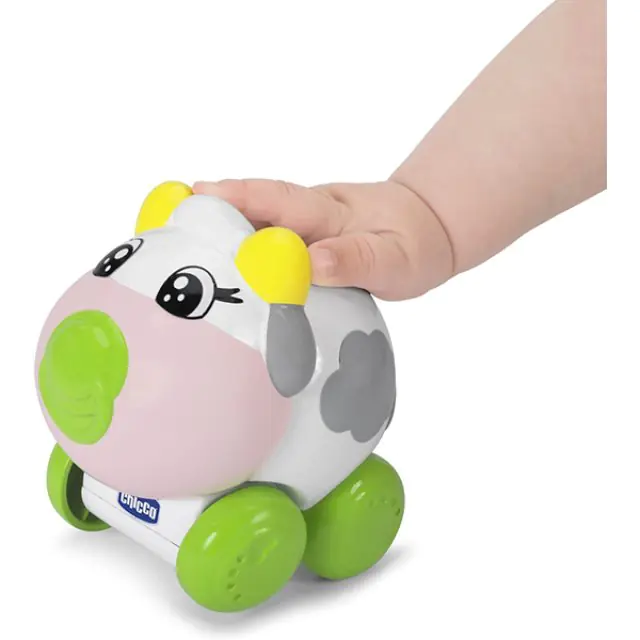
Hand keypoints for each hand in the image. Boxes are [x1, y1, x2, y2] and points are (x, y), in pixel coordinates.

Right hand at [193, 179, 452, 300]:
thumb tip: (311, 264)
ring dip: (216, 238)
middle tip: (160, 225)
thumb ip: (354, 260)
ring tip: (174, 254)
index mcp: (327, 211)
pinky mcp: (299, 246)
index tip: (195, 195)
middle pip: (249, 210)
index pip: (277, 199)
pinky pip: (262, 247)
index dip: (236, 197)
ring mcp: (300, 229)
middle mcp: (305, 215)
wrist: (425, 231)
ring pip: (252, 229)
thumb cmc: (410, 242)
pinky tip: (215, 275)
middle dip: (206, 214)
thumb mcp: (394, 258)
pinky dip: (237, 256)